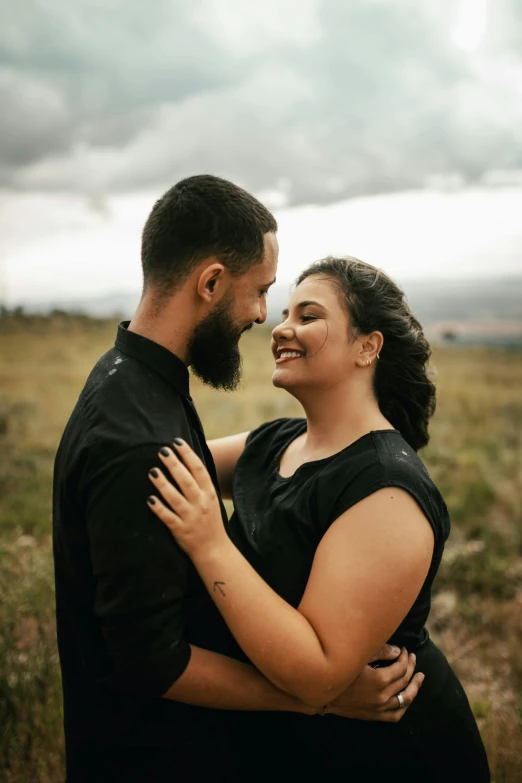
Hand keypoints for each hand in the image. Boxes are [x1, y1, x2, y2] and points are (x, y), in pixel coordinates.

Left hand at [147, 440, 227, 557]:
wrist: (214, 550)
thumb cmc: (210, 521)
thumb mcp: (211, 500)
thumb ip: (200, 484)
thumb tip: (186, 461)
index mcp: (209, 494)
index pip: (199, 469)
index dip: (188, 454)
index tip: (177, 442)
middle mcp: (201, 503)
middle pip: (186, 480)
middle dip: (174, 464)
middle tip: (162, 451)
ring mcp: (190, 517)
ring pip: (175, 498)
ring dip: (163, 484)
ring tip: (152, 471)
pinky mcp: (180, 530)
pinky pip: (167, 517)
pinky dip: (159, 508)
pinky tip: (149, 499)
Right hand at [327, 647, 423, 721]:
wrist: (322, 693)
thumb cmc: (340, 671)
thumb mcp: (358, 657)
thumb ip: (379, 652)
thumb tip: (398, 651)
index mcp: (379, 680)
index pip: (401, 667)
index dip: (405, 657)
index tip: (403, 650)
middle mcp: (382, 696)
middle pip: (405, 680)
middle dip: (410, 666)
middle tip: (411, 657)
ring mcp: (379, 708)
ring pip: (405, 699)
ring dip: (414, 687)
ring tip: (419, 677)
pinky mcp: (374, 715)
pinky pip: (396, 714)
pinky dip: (404, 706)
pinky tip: (408, 698)